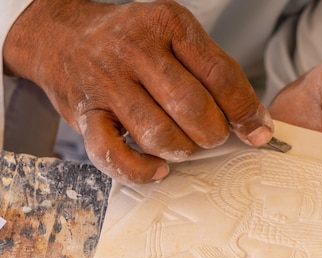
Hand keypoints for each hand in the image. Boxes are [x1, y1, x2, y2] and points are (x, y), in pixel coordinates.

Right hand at [3, 0, 272, 184]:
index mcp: (168, 23)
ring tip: (183, 145)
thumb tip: (254, 122)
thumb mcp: (173, 35)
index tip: (259, 133)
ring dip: (181, 150)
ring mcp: (107, 82)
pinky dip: (141, 170)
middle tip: (212, 136)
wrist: (62, 37)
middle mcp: (135, 49)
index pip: (220, 74)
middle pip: (192, 108)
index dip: (246, 110)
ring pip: (159, 134)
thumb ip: (212, 71)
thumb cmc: (129, 41)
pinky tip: (158, 169)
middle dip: (213, 134)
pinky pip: (114, 155)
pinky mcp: (85, 114)